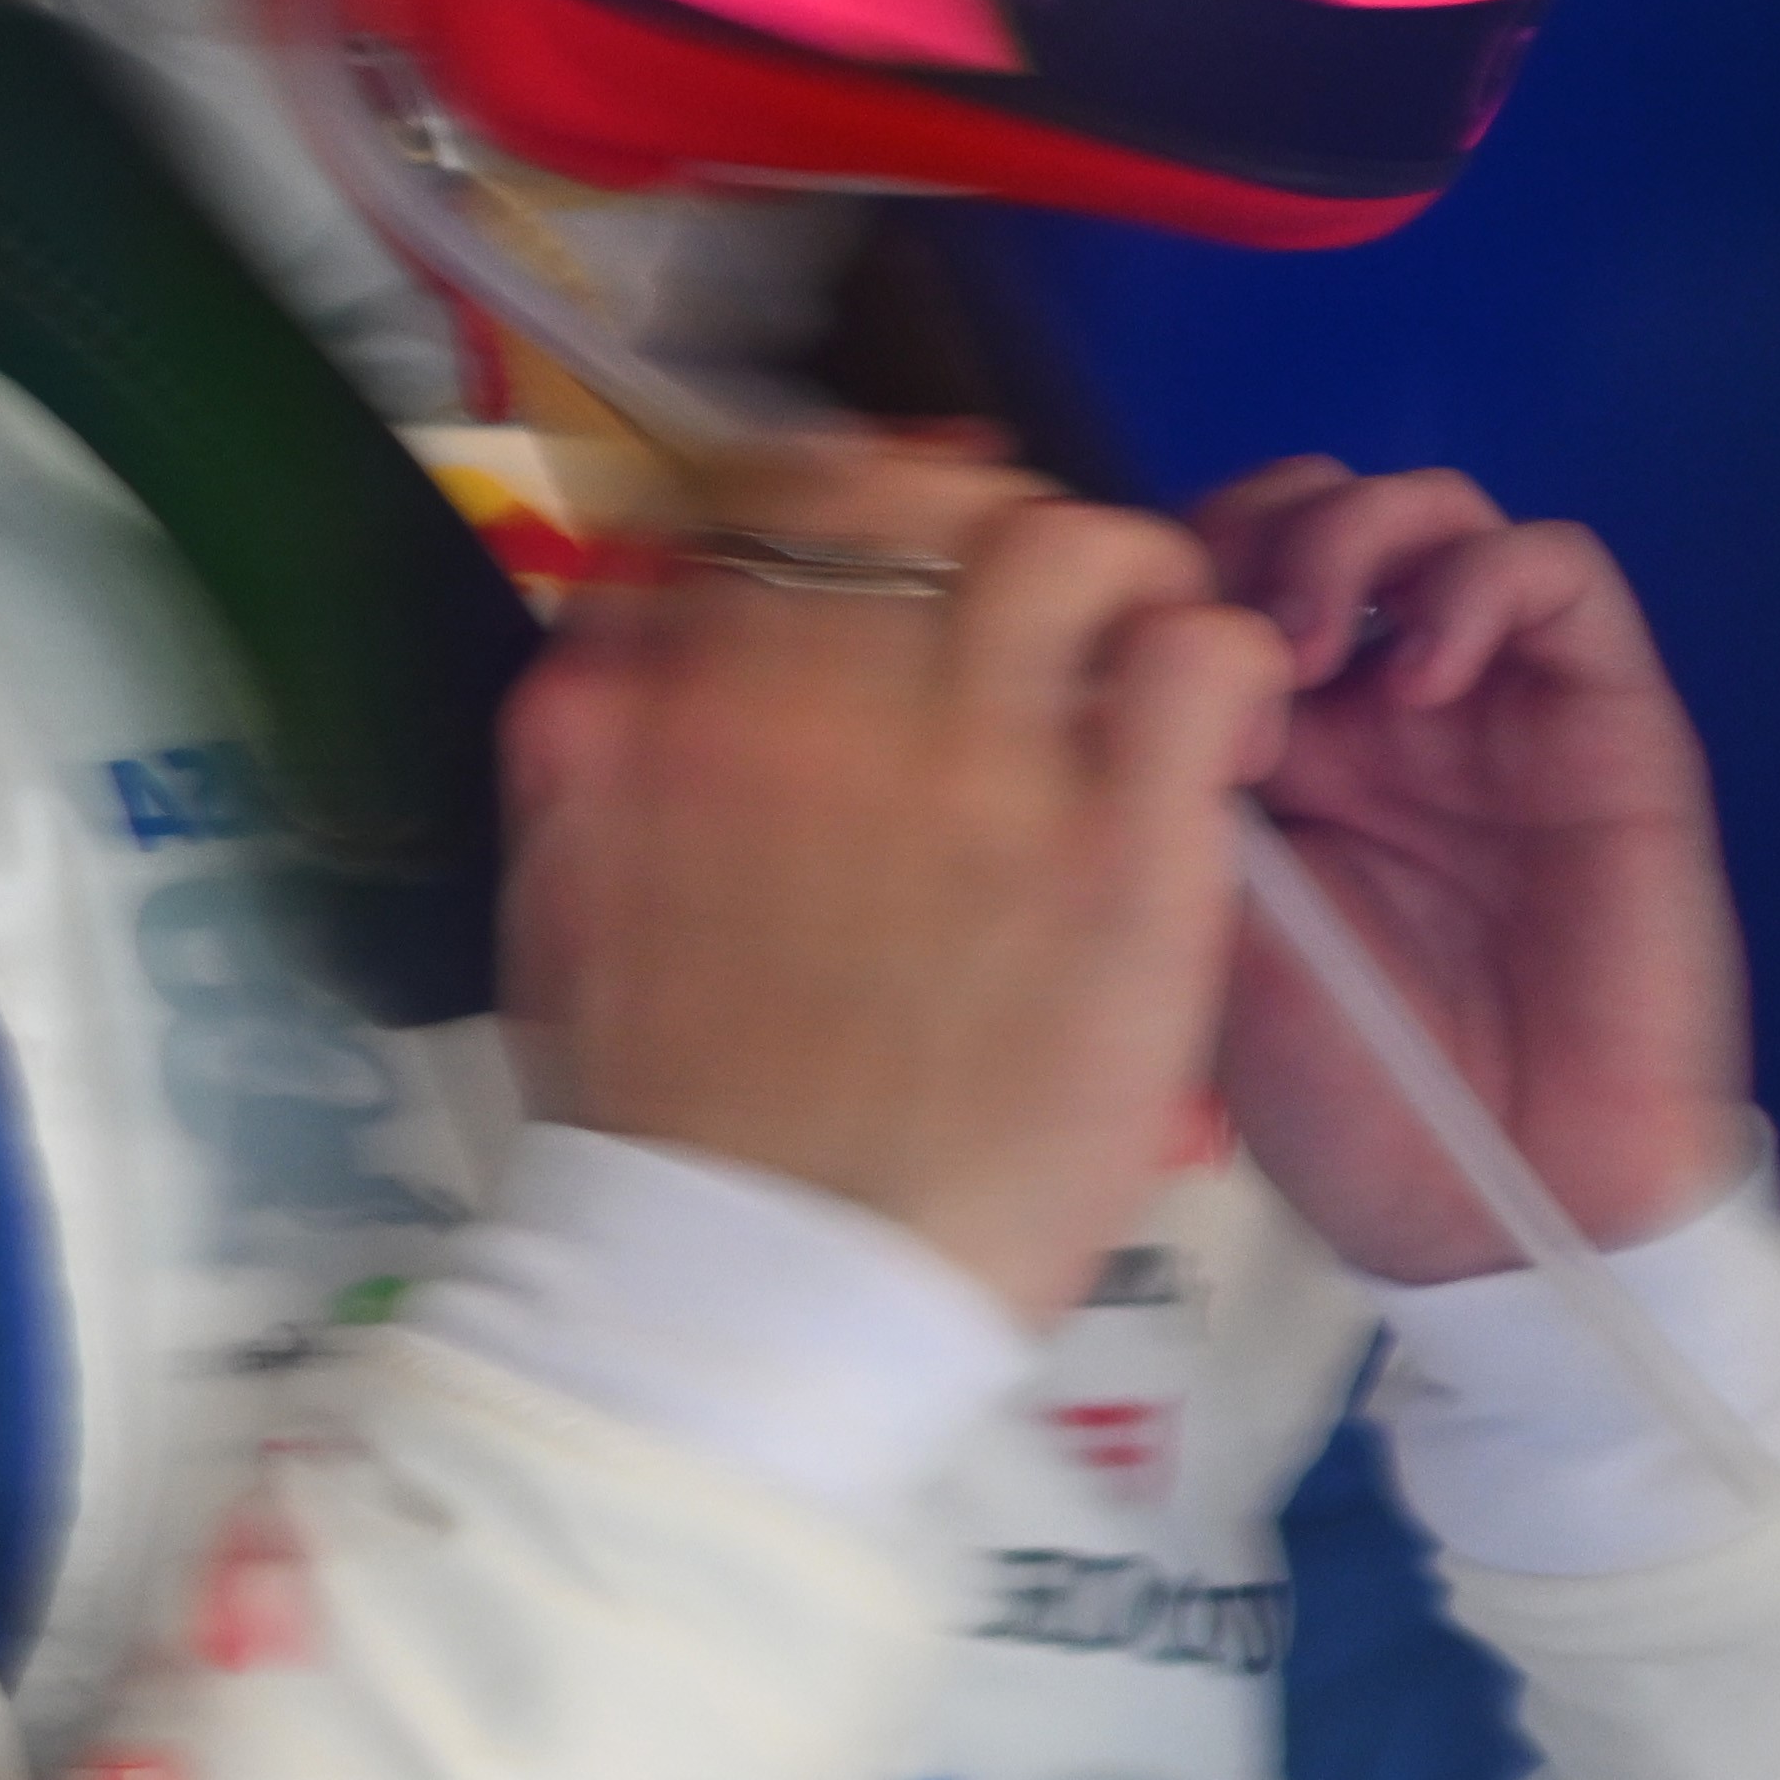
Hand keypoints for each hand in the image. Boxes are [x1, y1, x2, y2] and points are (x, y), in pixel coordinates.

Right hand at [499, 439, 1294, 1325]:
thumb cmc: (656, 1122)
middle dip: (988, 527)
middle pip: (936, 491)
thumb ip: (585, 755)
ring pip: (1081, 543)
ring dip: (1117, 581)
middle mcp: (833, 703)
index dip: (853, 499)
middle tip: (1025, 622)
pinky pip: (1202, 663)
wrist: (757, 1288)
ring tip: (1131, 668)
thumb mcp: (561, 908)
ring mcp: (987, 773)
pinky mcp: (1127, 862)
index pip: (787, 493)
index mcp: (690, 706)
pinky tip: (1209, 739)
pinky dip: (1218, 664)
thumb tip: (612, 647)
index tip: (884, 563)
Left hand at [1189, 459, 1748, 1281]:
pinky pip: (1561, 572)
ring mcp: (1491, 708)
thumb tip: (1107, 641)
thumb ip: (1161, 779)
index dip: (1154, 566)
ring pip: (1429, 513)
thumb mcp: (1198, 922)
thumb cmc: (1349, 1092)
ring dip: (1350, 534)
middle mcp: (1372, 710)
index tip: (1108, 633)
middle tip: (1203, 618)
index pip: (1204, 574)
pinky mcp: (1608, 721)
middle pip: (1306, 512)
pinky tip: (1418, 672)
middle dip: (1243, 527)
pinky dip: (1480, 579)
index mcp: (1263, 751)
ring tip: (1302, 640)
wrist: (1503, 1201)